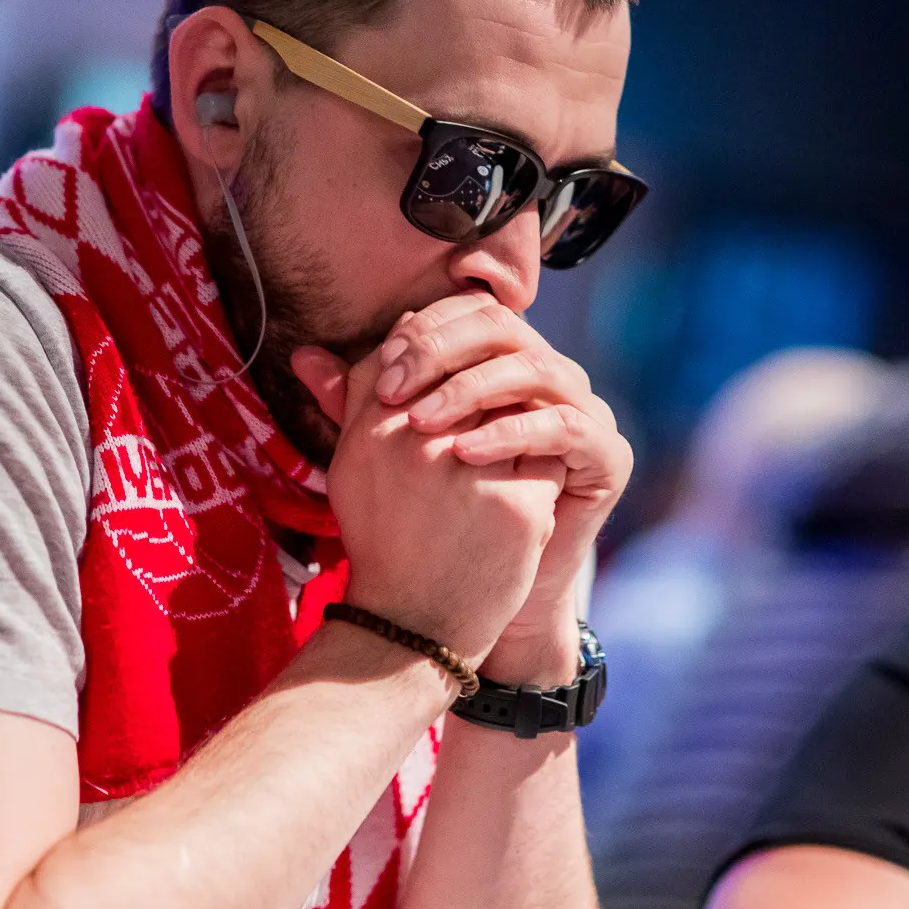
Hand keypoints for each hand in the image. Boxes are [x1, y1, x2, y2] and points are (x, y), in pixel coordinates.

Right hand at [292, 341, 565, 665]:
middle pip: (474, 369)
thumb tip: (351, 336)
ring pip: (520, 405)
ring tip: (517, 440)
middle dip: (489, 375)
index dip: (442, 346)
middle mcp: (420, 441)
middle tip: (497, 395)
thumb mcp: (354, 465)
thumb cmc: (384, 538)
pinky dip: (545, 461)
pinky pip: (548, 454)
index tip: (453, 369)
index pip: (419, 344)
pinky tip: (536, 481)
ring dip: (522, 415)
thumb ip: (357, 394)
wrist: (414, 624)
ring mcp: (472, 473)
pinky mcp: (518, 506)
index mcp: (376, 425)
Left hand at [372, 295, 632, 681]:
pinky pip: (565, 426)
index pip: (468, 314)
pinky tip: (465, 452)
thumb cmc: (436, 516)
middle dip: (444, 352)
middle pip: (503, 327)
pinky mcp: (606, 454)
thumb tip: (301, 355)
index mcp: (503, 360)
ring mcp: (583, 410)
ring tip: (422, 424)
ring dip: (472, 389)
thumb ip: (357, 400)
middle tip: (395, 391)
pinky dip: (513, 433)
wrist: (477, 594)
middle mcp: (549, 374)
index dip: (423, 333)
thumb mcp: (391, 450)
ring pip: (535, 367)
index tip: (380, 372)